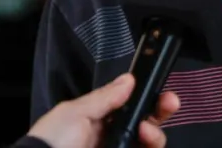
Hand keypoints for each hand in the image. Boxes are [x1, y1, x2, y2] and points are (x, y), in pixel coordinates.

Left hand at [26, 73, 180, 147]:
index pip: (129, 107)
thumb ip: (104, 97)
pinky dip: (151, 146)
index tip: (160, 89)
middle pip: (145, 124)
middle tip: (169, 103)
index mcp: (97, 121)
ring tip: (147, 131)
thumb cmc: (52, 141)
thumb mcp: (75, 112)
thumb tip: (128, 79)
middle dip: (160, 111)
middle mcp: (110, 139)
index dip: (146, 97)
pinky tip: (145, 140)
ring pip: (149, 143)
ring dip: (155, 133)